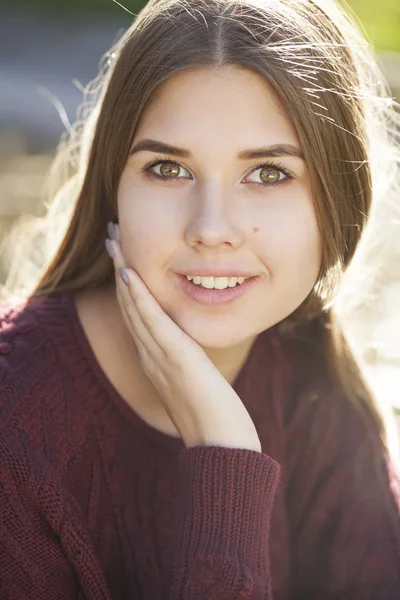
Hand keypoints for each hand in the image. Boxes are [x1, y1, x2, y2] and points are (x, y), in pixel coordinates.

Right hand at [105, 222, 261, 452]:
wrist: (222, 448)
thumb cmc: (216, 421)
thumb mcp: (197, 386)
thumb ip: (189, 368)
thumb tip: (193, 357)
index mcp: (155, 359)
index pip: (137, 314)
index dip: (127, 282)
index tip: (123, 255)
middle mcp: (150, 355)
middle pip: (129, 303)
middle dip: (119, 266)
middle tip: (111, 235)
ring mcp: (159, 357)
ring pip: (134, 306)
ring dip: (122, 270)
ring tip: (113, 240)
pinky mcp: (176, 358)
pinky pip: (152, 321)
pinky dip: (139, 296)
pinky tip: (129, 272)